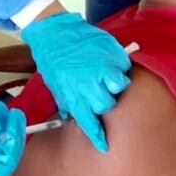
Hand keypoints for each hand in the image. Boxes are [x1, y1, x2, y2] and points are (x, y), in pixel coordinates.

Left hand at [21, 13, 130, 152]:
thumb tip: (73, 116)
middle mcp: (90, 84)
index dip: (98, 135)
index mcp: (74, 94)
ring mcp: (102, 67)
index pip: (89, 122)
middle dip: (104, 102)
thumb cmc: (52, 59)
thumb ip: (68, 101)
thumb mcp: (56, 85)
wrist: (53, 31)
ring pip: (119, 86)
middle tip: (99, 92)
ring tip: (107, 78)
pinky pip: (123, 65)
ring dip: (114, 83)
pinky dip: (119, 66)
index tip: (104, 144)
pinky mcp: (110, 52)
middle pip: (107, 105)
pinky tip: (109, 63)